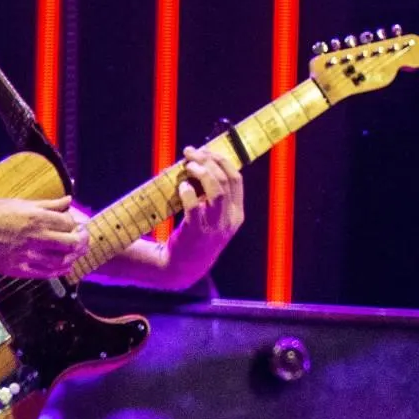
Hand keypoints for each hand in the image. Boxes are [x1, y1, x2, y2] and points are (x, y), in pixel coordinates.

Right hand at [0, 195, 88, 277]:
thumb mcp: (22, 202)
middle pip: (71, 243)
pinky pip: (44, 274)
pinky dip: (57, 271)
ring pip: (60, 261)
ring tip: (75, 254)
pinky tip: (62, 267)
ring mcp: (26, 255)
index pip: (69, 223)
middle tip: (83, 240)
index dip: (76, 223)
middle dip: (81, 242)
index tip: (76, 224)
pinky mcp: (16, 269)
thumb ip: (48, 204)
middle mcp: (34, 237)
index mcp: (37, 218)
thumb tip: (69, 200)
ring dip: (72, 258)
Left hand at [159, 145, 245, 288]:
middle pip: (225, 181)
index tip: (207, 150)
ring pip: (216, 192)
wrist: (183, 267)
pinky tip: (181, 187)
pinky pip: (195, 207)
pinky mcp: (196, 232)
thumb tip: (202, 163)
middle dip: (209, 161)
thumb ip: (213, 196)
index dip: (222, 161)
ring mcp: (214, 227)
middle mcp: (229, 220)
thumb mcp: (215, 218)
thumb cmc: (197, 236)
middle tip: (191, 152)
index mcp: (237, 214)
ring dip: (202, 173)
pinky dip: (188, 193)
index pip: (236, 179)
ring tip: (188, 165)